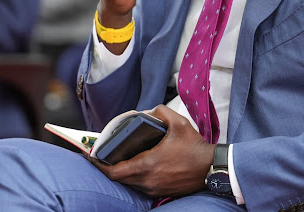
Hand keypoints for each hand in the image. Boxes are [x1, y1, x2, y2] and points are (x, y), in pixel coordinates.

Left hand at [90, 105, 214, 197]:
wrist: (211, 168)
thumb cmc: (194, 148)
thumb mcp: (179, 123)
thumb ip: (160, 112)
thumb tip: (146, 113)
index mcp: (147, 164)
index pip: (114, 172)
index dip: (100, 165)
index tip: (92, 157)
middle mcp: (147, 180)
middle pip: (118, 178)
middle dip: (109, 167)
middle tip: (104, 155)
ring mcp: (153, 188)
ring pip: (128, 184)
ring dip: (122, 173)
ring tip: (119, 159)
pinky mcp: (160, 192)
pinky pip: (139, 187)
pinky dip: (133, 178)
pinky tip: (137, 166)